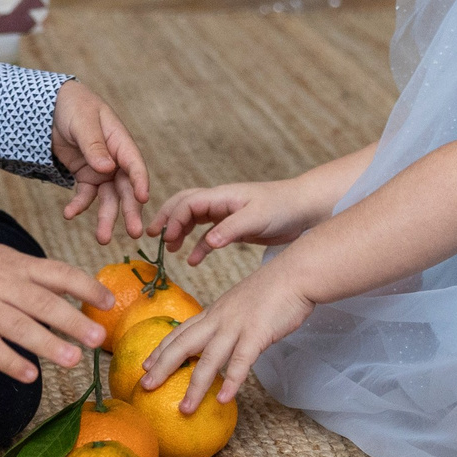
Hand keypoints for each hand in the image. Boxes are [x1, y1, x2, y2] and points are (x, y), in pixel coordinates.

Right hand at [0, 235, 112, 382]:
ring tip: (74, 360)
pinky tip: (31, 375)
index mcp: (19, 266)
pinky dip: (10, 362)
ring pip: (19, 328)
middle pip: (43, 304)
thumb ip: (37, 275)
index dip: (86, 288)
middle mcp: (4, 286)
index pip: (59, 274)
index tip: (109, 302)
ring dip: (48, 345)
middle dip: (73, 322)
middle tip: (99, 339)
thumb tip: (76, 291)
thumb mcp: (6, 258)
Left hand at [51, 80, 148, 242]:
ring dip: (106, 218)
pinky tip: (69, 214)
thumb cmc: (74, 107)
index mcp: (120, 142)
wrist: (51, 107)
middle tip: (134, 233)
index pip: (134, 165)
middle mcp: (115, 160)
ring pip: (109, 198)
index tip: (143, 199)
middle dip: (130, 211)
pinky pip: (85, 195)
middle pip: (126, 189)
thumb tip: (107, 168)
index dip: (140, 182)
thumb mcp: (83, 122)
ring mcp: (101, 170)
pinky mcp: (86, 176)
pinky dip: (78, 206)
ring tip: (102, 239)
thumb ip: (94, 145)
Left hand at [139, 260, 314, 411]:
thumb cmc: (274, 289)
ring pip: (208, 360)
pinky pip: (241, 362)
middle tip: (145, 387)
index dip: (161, 349)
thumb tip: (224, 337)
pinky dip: (231, 382)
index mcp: (214, 311)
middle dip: (162, 367)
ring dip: (195, 387)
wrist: (296, 274)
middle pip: (183, 345)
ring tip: (184, 409)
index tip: (145, 365)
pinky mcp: (257, 334)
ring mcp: (237, 327)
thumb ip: (229, 319)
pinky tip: (225, 400)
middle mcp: (219, 319)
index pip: (180, 331)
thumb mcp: (241, 302)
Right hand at [155, 180, 327, 265]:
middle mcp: (220, 202)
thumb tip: (208, 242)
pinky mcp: (234, 226)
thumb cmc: (282, 207)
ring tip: (170, 249)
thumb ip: (231, 229)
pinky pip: (209, 235)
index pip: (188, 203)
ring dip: (180, 231)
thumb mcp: (256, 217)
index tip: (166, 237)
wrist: (304, 208)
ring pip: (194, 219)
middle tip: (152, 235)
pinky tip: (192, 261)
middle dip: (167, 218)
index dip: (174, 218)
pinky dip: (199, 246)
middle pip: (184, 205)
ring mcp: (226, 214)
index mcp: (222, 195)